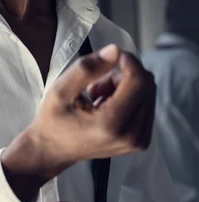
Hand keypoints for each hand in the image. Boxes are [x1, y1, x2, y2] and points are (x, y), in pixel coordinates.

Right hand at [1, 43, 155, 201]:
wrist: (53, 151)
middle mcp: (132, 136)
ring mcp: (139, 141)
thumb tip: (116, 50)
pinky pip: (146, 105)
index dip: (129, 61)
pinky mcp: (142, 141)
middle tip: (95, 83)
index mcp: (112, 124)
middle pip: (146, 85)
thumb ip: (87, 68)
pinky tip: (106, 105)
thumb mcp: (61, 90)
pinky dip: (128, 98)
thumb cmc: (53, 120)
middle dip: (123, 75)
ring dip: (124, 86)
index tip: (110, 57)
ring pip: (148, 93)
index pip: (138, 82)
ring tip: (97, 96)